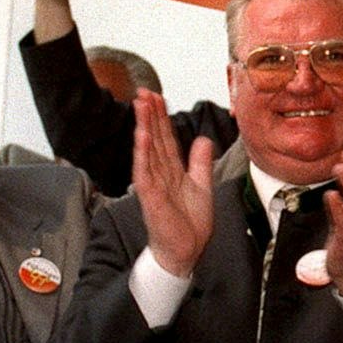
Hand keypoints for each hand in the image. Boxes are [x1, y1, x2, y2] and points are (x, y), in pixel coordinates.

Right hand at [133, 90, 214, 276]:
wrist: (186, 251)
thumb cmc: (189, 223)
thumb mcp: (201, 185)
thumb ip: (200, 162)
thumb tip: (202, 140)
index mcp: (172, 170)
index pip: (166, 138)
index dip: (162, 117)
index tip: (157, 96)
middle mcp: (160, 174)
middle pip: (155, 138)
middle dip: (150, 115)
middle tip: (143, 91)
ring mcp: (154, 184)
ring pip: (148, 150)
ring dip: (144, 126)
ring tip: (140, 105)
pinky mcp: (150, 197)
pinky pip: (145, 171)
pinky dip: (143, 153)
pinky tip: (142, 135)